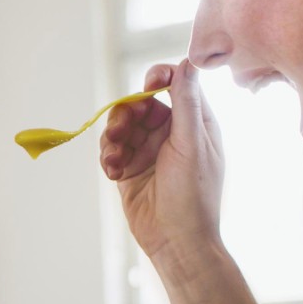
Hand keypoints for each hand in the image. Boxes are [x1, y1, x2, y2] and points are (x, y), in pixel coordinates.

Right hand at [100, 59, 224, 264]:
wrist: (176, 242)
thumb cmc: (193, 195)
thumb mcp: (191, 144)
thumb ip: (186, 102)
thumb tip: (187, 62)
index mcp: (194, 124)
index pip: (174, 86)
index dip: (158, 80)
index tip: (148, 85)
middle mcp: (170, 134)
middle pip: (140, 105)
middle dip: (126, 114)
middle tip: (120, 130)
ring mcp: (148, 152)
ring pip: (121, 127)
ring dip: (112, 137)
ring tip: (114, 156)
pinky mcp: (128, 170)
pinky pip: (111, 150)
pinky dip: (108, 157)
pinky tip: (113, 172)